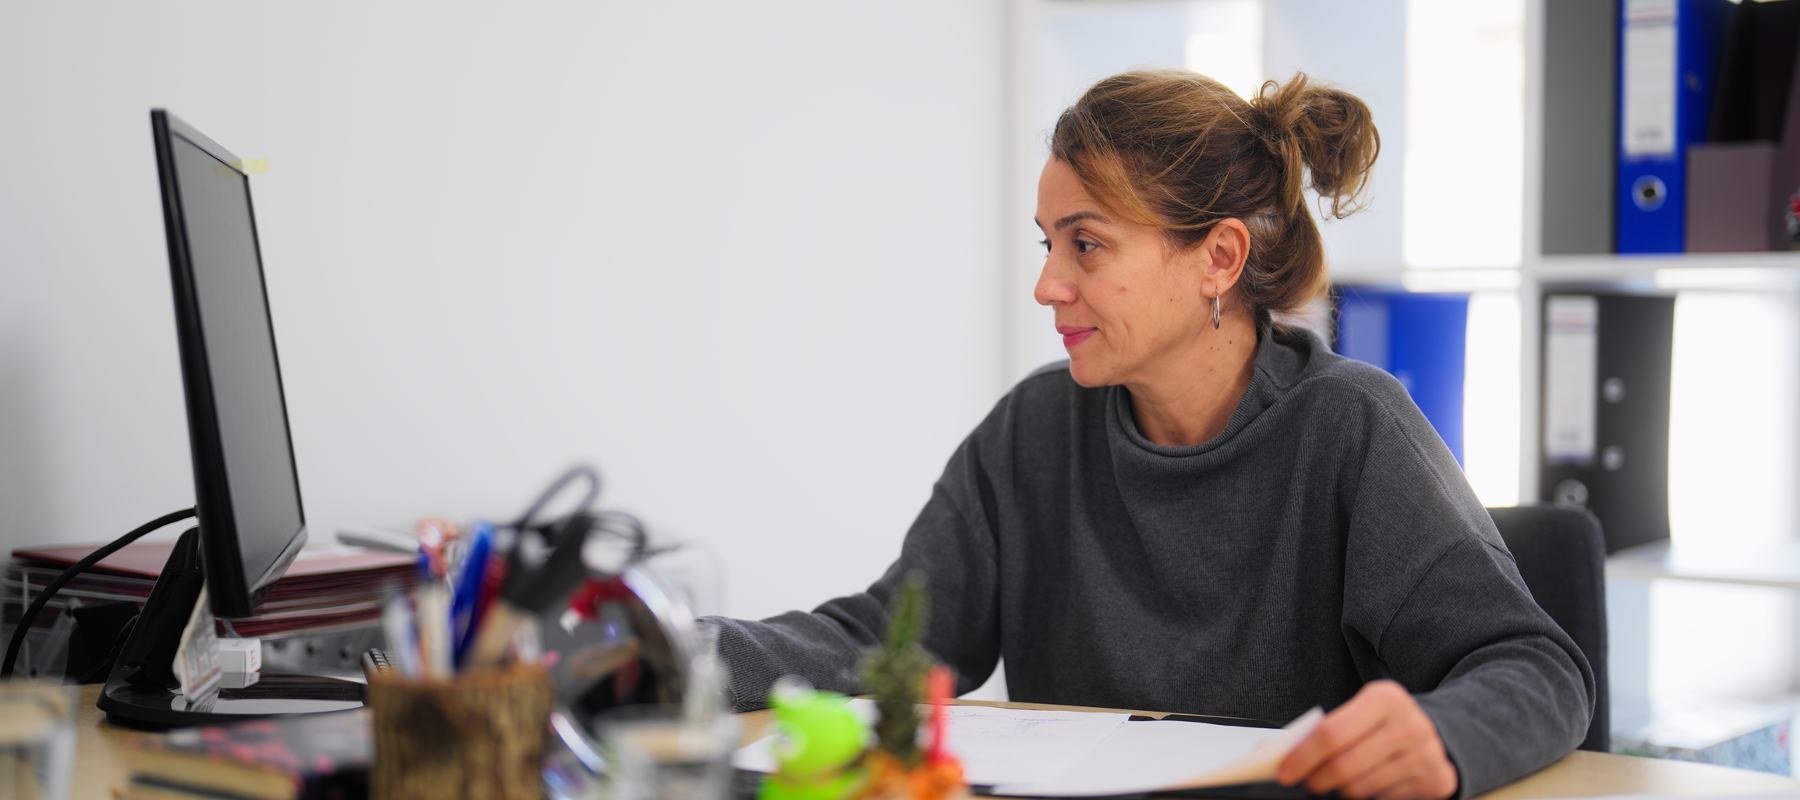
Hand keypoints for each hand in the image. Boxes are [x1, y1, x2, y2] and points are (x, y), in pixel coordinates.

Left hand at [1276, 680, 1457, 798]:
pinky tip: (1368, 783)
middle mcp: (1409, 724)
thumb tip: (1275, 750)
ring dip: (1341, 789)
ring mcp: (1425, 754)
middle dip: (1317, 779)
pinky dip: (1367, 796)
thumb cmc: (1383, 722)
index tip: (1284, 771)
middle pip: (1344, 765)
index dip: (1302, 756)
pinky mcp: (1436, 780)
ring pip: (1361, 788)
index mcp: (1385, 698)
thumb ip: (1324, 729)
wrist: (1436, 732)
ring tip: (1337, 781)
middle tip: (1308, 782)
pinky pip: (1383, 799)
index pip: (1331, 733)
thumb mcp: (1358, 712)